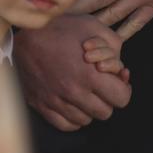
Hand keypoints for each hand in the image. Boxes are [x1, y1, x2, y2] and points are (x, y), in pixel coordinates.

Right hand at [14, 14, 131, 131]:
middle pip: (105, 112)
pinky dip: (73, 118)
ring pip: (85, 120)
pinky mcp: (40, 104)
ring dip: (90, 109)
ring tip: (86, 92)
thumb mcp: (97, 29)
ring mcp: (55, 100)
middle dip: (108, 99)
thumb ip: (115, 49)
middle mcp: (74, 92)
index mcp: (91, 74)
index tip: (118, 83)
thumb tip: (121, 71)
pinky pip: (65, 124)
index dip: (124, 90)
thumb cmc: (64, 27)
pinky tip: (74, 104)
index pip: (121, 99)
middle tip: (102, 87)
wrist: (28, 31)